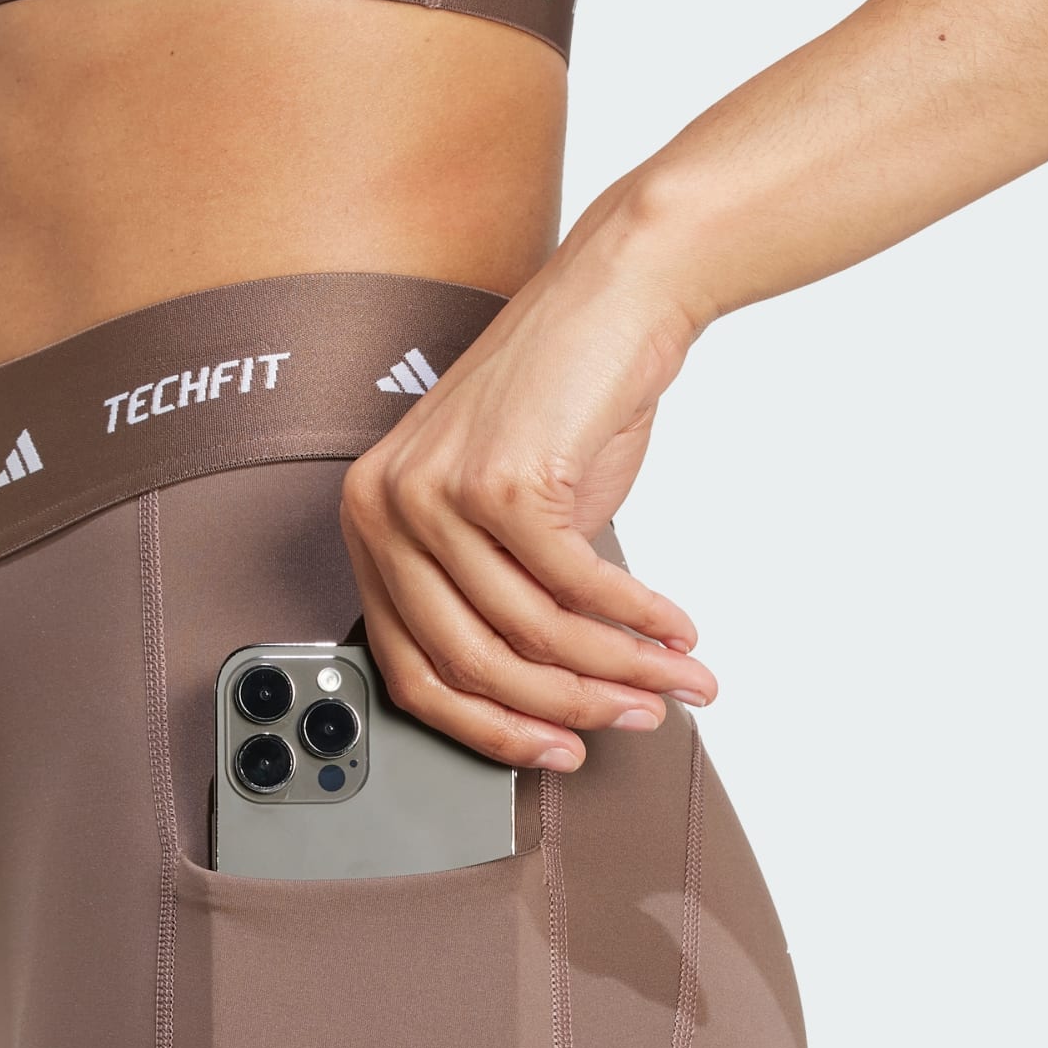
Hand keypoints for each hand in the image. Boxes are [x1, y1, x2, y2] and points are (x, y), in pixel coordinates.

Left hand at [339, 186, 716, 771]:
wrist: (613, 298)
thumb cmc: (565, 403)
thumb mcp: (510, 516)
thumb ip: (502, 602)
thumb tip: (542, 702)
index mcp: (370, 524)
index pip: (413, 671)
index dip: (493, 729)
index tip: (555, 749)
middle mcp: (383, 509)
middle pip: (472, 664)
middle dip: (569, 707)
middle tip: (635, 719)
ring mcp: (433, 493)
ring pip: (531, 633)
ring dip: (620, 668)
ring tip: (676, 680)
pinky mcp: (499, 479)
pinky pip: (575, 587)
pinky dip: (637, 619)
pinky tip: (676, 630)